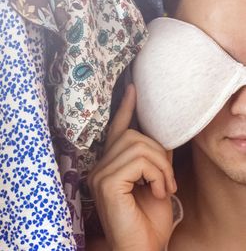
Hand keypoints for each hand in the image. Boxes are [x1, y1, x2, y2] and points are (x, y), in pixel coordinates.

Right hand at [88, 84, 176, 250]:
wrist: (143, 249)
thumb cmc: (150, 220)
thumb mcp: (159, 180)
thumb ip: (157, 156)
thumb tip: (164, 136)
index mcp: (111, 165)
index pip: (117, 129)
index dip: (126, 107)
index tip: (133, 88)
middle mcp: (100, 166)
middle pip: (133, 134)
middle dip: (159, 152)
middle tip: (169, 180)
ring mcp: (100, 174)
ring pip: (138, 145)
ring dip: (161, 166)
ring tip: (165, 187)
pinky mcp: (106, 183)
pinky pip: (139, 162)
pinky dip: (156, 174)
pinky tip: (157, 192)